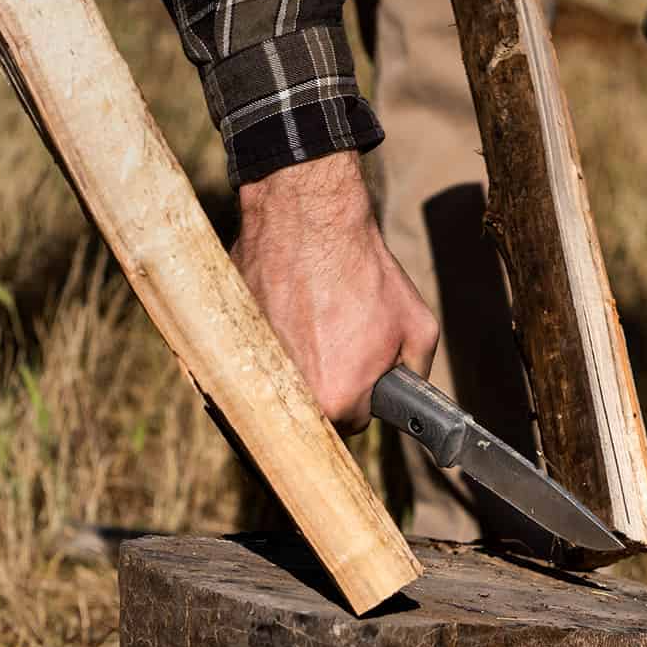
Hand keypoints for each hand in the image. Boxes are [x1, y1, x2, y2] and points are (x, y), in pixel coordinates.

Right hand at [232, 151, 438, 432]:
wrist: (308, 223)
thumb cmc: (364, 273)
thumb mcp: (417, 326)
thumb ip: (416, 372)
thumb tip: (409, 391)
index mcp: (336, 401)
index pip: (352, 422)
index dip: (361, 392)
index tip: (362, 368)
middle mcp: (289, 397)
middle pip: (313, 409)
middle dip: (328, 382)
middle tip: (337, 341)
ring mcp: (253, 372)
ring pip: (281, 384)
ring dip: (295, 364)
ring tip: (311, 323)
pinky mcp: (229, 345)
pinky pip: (254, 358)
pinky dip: (269, 342)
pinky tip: (286, 312)